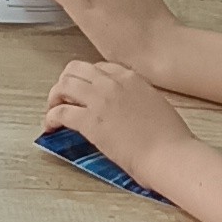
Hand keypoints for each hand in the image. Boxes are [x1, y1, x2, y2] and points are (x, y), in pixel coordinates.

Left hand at [41, 56, 193, 189]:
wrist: (170, 154)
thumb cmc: (170, 138)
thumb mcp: (156, 104)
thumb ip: (138, 97)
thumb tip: (128, 106)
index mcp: (131, 77)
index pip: (98, 67)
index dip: (86, 78)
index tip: (83, 90)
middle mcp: (112, 83)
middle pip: (76, 70)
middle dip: (66, 82)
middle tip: (62, 97)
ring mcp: (100, 100)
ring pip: (64, 86)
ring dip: (54, 97)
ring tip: (53, 110)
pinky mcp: (90, 122)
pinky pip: (60, 113)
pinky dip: (50, 118)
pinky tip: (51, 126)